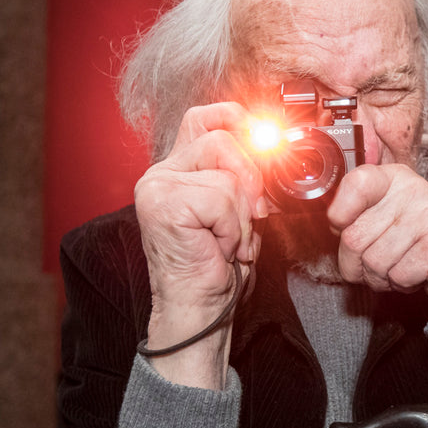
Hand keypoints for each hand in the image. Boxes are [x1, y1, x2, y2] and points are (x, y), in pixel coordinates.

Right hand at [134, 102, 267, 388]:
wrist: (200, 309)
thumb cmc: (218, 267)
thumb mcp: (240, 211)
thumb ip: (245, 176)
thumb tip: (269, 142)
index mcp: (178, 170)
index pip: (206, 118)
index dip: (238, 121)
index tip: (263, 141)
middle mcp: (161, 173)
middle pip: (223, 137)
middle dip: (251, 177)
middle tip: (250, 215)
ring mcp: (158, 187)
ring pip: (228, 172)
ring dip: (242, 212)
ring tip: (228, 239)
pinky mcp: (163, 204)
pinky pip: (222, 198)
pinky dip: (232, 227)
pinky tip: (219, 247)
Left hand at [327, 163, 427, 306]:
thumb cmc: (422, 242)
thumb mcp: (390, 215)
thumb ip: (360, 211)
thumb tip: (332, 222)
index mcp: (396, 178)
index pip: (355, 184)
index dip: (340, 215)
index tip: (344, 228)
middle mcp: (414, 191)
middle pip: (354, 237)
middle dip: (359, 263)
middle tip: (381, 261)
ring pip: (374, 262)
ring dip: (382, 277)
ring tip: (402, 266)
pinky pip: (397, 276)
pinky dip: (402, 285)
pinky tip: (417, 273)